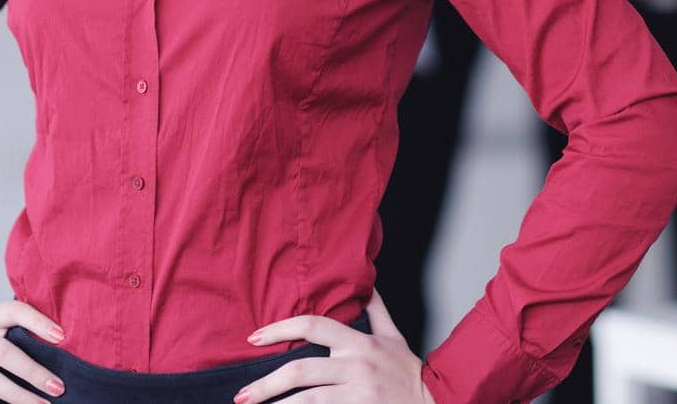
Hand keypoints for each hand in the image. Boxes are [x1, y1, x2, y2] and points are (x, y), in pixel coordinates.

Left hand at [234, 288, 433, 403]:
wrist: (434, 400)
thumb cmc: (407, 371)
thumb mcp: (393, 336)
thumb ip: (377, 310)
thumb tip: (367, 284)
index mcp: (358, 342)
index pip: (313, 325)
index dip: (280, 328)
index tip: (255, 337)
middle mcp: (355, 365)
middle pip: (300, 370)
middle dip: (265, 384)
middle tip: (242, 395)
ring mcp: (357, 392)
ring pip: (307, 400)